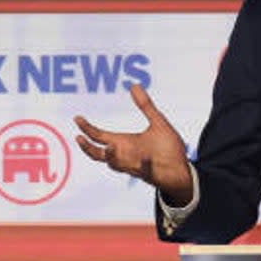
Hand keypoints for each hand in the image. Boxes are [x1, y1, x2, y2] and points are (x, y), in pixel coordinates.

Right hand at [74, 84, 192, 204]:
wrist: (182, 170)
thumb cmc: (168, 148)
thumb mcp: (158, 123)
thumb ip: (146, 106)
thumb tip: (135, 86)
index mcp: (125, 143)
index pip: (100, 136)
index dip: (87, 128)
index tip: (77, 118)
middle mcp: (126, 155)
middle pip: (99, 155)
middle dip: (89, 148)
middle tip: (80, 138)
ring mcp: (135, 166)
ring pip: (116, 165)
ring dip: (113, 157)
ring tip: (111, 146)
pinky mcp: (150, 174)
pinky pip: (144, 171)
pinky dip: (145, 165)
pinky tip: (148, 159)